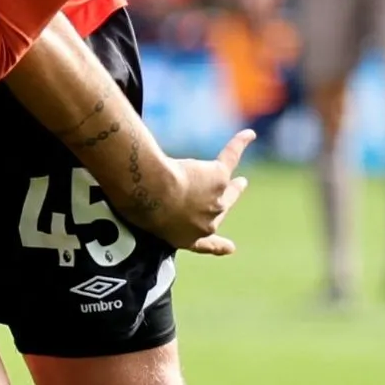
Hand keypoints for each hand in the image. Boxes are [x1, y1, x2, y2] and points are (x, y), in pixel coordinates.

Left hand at [142, 129, 256, 256]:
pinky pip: (231, 157)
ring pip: (226, 188)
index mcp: (186, 238)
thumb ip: (152, 213)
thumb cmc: (138, 205)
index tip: (230, 248)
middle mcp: (206, 223)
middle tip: (238, 189)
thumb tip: (138, 198)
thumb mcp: (145, 217)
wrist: (149, 192)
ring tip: (241, 179)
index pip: (205, 244)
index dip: (219, 246)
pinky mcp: (218, 177)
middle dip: (229, 201)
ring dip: (232, 183)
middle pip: (221, 210)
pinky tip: (247, 135)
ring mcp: (216, 201)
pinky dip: (239, 144)